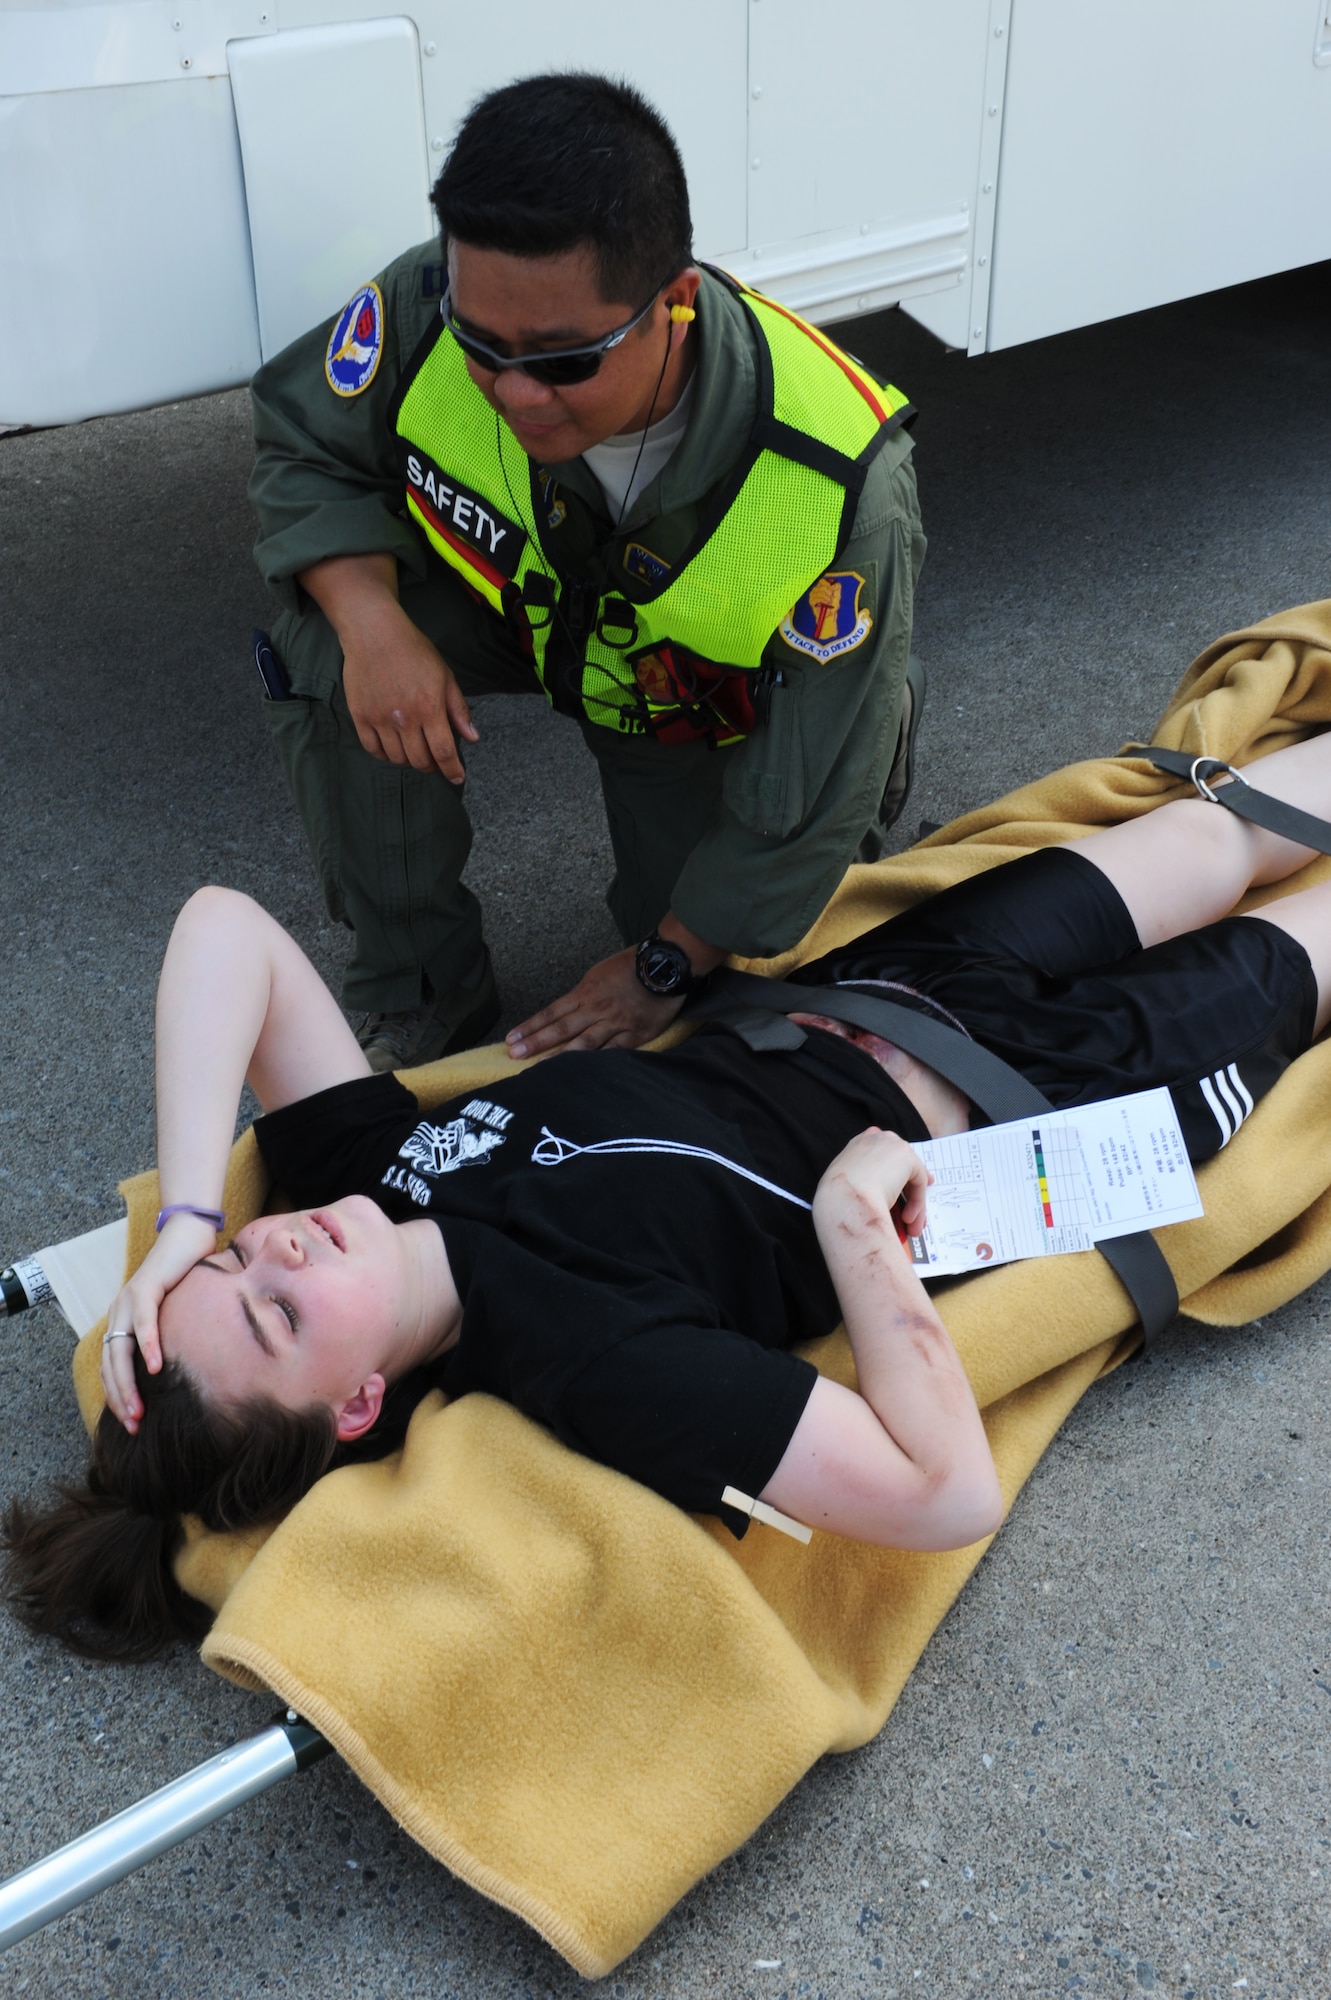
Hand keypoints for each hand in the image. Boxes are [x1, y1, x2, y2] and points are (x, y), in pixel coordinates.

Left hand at [100, 1212, 218, 1430]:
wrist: (189, 1235)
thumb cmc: (187, 1276)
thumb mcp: (174, 1315)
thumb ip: (169, 1338)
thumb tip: (180, 1373)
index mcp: (123, 1323)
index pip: (112, 1368)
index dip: (118, 1397)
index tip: (132, 1424)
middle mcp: (119, 1313)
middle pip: (111, 1365)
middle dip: (120, 1399)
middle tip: (134, 1426)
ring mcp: (128, 1300)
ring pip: (121, 1349)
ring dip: (128, 1383)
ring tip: (139, 1409)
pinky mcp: (145, 1286)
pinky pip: (143, 1321)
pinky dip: (148, 1345)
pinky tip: (156, 1367)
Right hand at [299, 552, 479, 782]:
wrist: (374, 633)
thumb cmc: (414, 651)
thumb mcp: (445, 676)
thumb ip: (458, 710)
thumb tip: (472, 738)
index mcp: (429, 707)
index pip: (443, 752)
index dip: (452, 770)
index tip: (457, 777)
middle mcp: (404, 718)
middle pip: (420, 760)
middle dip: (432, 766)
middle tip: (435, 760)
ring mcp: (380, 719)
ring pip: (397, 758)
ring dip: (409, 761)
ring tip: (414, 751)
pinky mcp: (360, 716)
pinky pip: (373, 749)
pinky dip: (385, 755)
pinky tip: (393, 748)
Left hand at [505, 947, 684, 1059]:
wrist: (664, 964)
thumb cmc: (631, 966)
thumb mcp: (599, 974)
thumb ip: (583, 995)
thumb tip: (566, 1012)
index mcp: (585, 993)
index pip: (551, 1012)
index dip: (530, 1026)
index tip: (511, 1039)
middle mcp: (596, 1009)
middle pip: (561, 1029)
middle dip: (536, 1042)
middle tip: (515, 1054)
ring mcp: (615, 1023)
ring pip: (584, 1043)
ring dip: (561, 1057)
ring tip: (541, 1069)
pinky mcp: (635, 1035)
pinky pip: (614, 1051)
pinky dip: (598, 1063)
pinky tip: (583, 1074)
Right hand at [813, 1127, 932, 1241]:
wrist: (843, 1198)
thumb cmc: (838, 1199)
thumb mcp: (845, 1185)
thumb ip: (861, 1183)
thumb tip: (877, 1199)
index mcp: (858, 1144)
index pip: (881, 1151)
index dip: (893, 1170)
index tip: (900, 1186)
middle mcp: (875, 1139)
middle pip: (900, 1164)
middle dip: (907, 1191)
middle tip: (908, 1215)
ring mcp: (892, 1144)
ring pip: (910, 1177)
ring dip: (912, 1204)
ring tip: (910, 1227)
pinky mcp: (906, 1156)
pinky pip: (918, 1182)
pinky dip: (916, 1203)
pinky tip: (908, 1219)